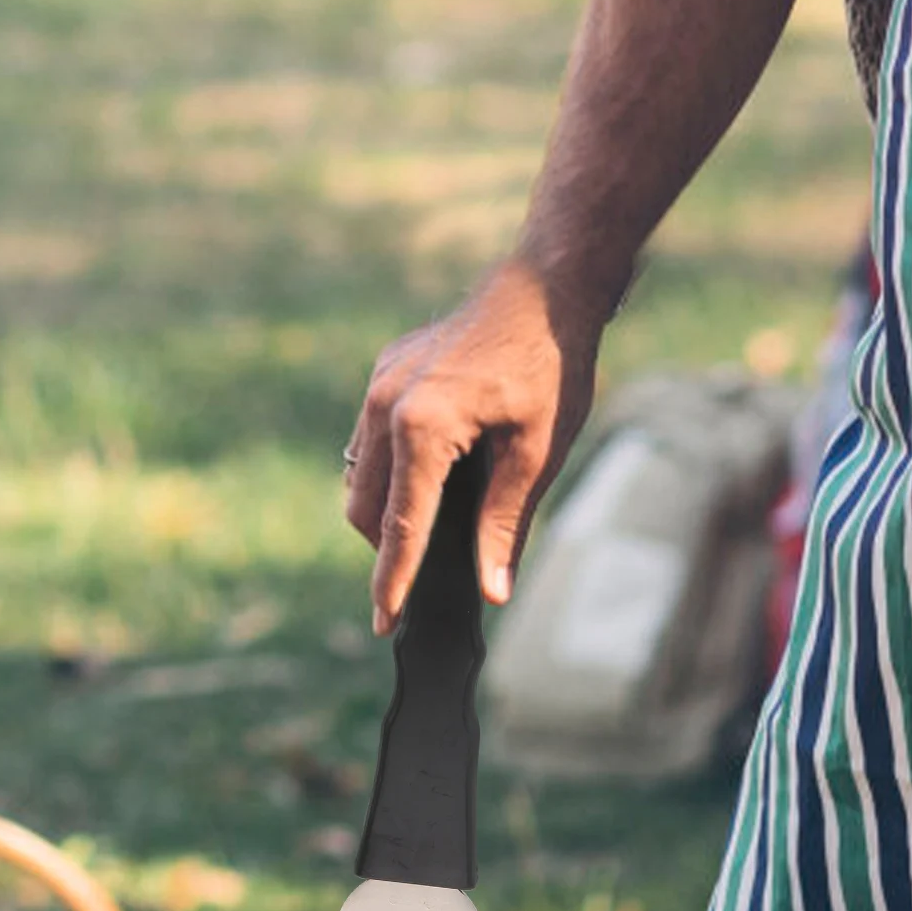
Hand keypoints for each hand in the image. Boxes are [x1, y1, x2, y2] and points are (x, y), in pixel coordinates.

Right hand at [344, 257, 599, 633]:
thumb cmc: (550, 366)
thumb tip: (492, 590)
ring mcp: (378, 385)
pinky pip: (370, 438)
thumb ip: (505, 523)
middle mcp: (385, 405)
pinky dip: (391, 468)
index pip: (401, 525)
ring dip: (386, 508)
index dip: (394, 581)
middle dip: (387, 547)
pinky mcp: (384, 371)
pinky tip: (434, 470)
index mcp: (423, 426)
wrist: (545, 287)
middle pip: (365, 507)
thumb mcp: (538, 453)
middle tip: (422, 575)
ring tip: (432, 522)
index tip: (386, 623)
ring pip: (360, 474)